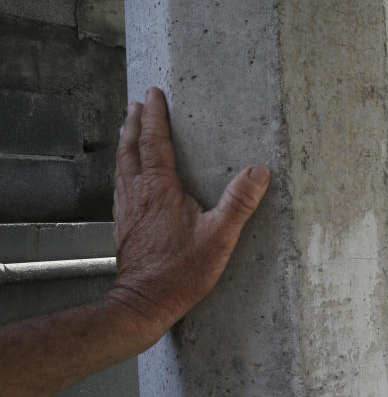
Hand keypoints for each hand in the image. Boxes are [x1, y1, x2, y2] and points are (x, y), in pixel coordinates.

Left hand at [107, 87, 269, 330]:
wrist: (144, 302)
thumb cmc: (181, 272)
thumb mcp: (220, 236)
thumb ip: (239, 202)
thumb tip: (259, 171)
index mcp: (159, 189)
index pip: (154, 142)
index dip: (155, 116)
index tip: (154, 94)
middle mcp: (137, 193)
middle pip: (131, 148)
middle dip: (134, 122)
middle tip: (138, 104)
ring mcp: (127, 209)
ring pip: (122, 165)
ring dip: (126, 142)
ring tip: (129, 128)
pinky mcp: (124, 225)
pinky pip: (120, 184)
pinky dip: (123, 167)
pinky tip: (128, 174)